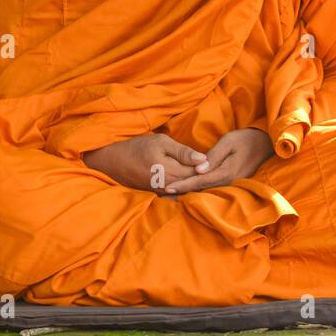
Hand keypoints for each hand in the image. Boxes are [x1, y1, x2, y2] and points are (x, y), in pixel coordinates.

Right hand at [82, 133, 210, 194]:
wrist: (113, 161)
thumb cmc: (137, 147)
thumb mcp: (160, 142)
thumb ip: (182, 152)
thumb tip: (204, 159)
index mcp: (172, 172)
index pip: (198, 174)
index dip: (210, 168)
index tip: (222, 161)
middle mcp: (169, 186)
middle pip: (194, 184)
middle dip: (206, 178)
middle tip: (221, 170)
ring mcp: (163, 192)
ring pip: (186, 190)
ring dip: (197, 184)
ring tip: (211, 177)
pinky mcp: (158, 193)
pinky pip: (177, 193)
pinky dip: (186, 188)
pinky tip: (193, 184)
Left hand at [163, 128, 273, 195]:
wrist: (265, 145)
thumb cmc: (245, 140)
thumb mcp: (229, 142)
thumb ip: (214, 156)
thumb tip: (199, 169)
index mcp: (225, 172)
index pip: (198, 181)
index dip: (182, 185)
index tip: (166, 189)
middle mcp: (227, 183)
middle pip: (200, 191)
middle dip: (181, 194)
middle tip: (160, 196)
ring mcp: (231, 185)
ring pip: (205, 192)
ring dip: (187, 194)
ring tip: (169, 197)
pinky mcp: (231, 184)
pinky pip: (211, 190)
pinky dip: (197, 191)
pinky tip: (187, 192)